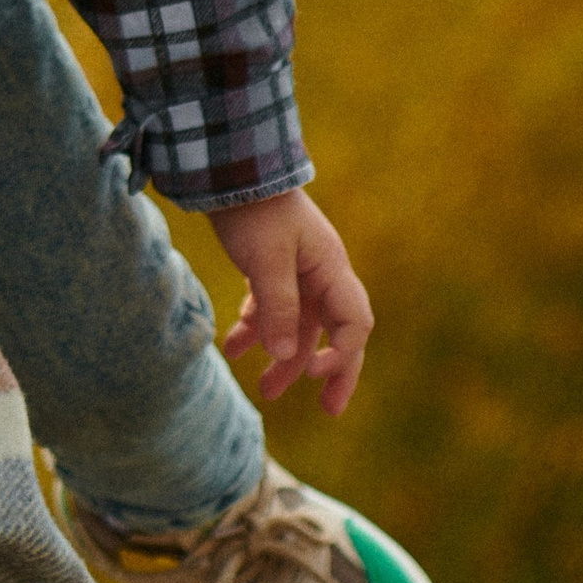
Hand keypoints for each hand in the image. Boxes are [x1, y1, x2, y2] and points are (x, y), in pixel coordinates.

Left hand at [207, 190, 372, 417]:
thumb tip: (288, 356)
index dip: (342, 356)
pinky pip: (271, 309)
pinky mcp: (270, 269)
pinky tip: (232, 348)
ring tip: (264, 391)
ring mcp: (297, 272)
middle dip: (331, 372)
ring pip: (298, 326)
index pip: (354, 324)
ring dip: (283, 357)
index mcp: (331, 269)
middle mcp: (321, 274)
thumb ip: (278, 308)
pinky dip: (255, 329)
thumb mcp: (266, 260)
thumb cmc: (254, 211)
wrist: (228, 172)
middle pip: (335, 332)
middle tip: (329, 411)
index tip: (313, 375)